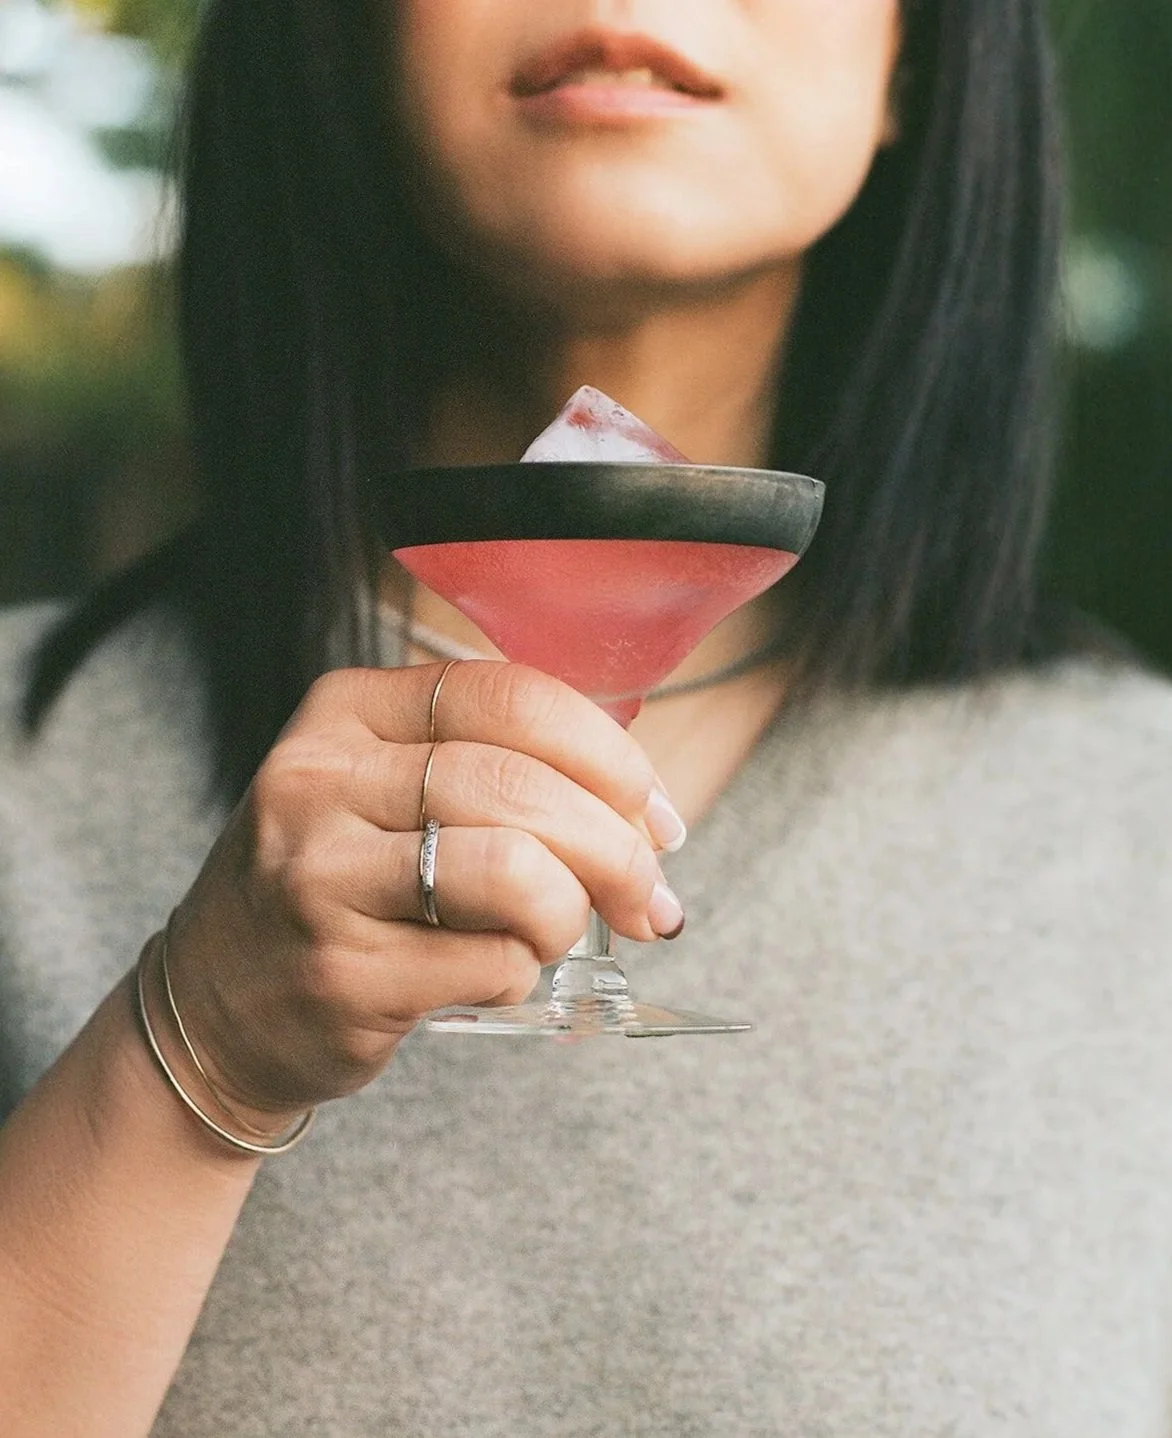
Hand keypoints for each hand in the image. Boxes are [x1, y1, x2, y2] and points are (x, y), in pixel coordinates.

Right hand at [160, 661, 683, 1120]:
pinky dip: (521, 971)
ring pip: (514, 870)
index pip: (510, 696)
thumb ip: (494, 769)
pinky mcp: (340, 971)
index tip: (654, 812)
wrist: (216, 1007)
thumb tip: (646, 811)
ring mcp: (320, 876)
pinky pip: (490, 961)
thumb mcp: (382, 790)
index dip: (608, 754)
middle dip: (616, 847)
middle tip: (648, 896)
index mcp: (347, 711)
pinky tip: (491, 974)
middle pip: (520, 785)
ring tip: (556, 933)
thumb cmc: (335, 888)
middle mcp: (321, 780)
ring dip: (569, 911)